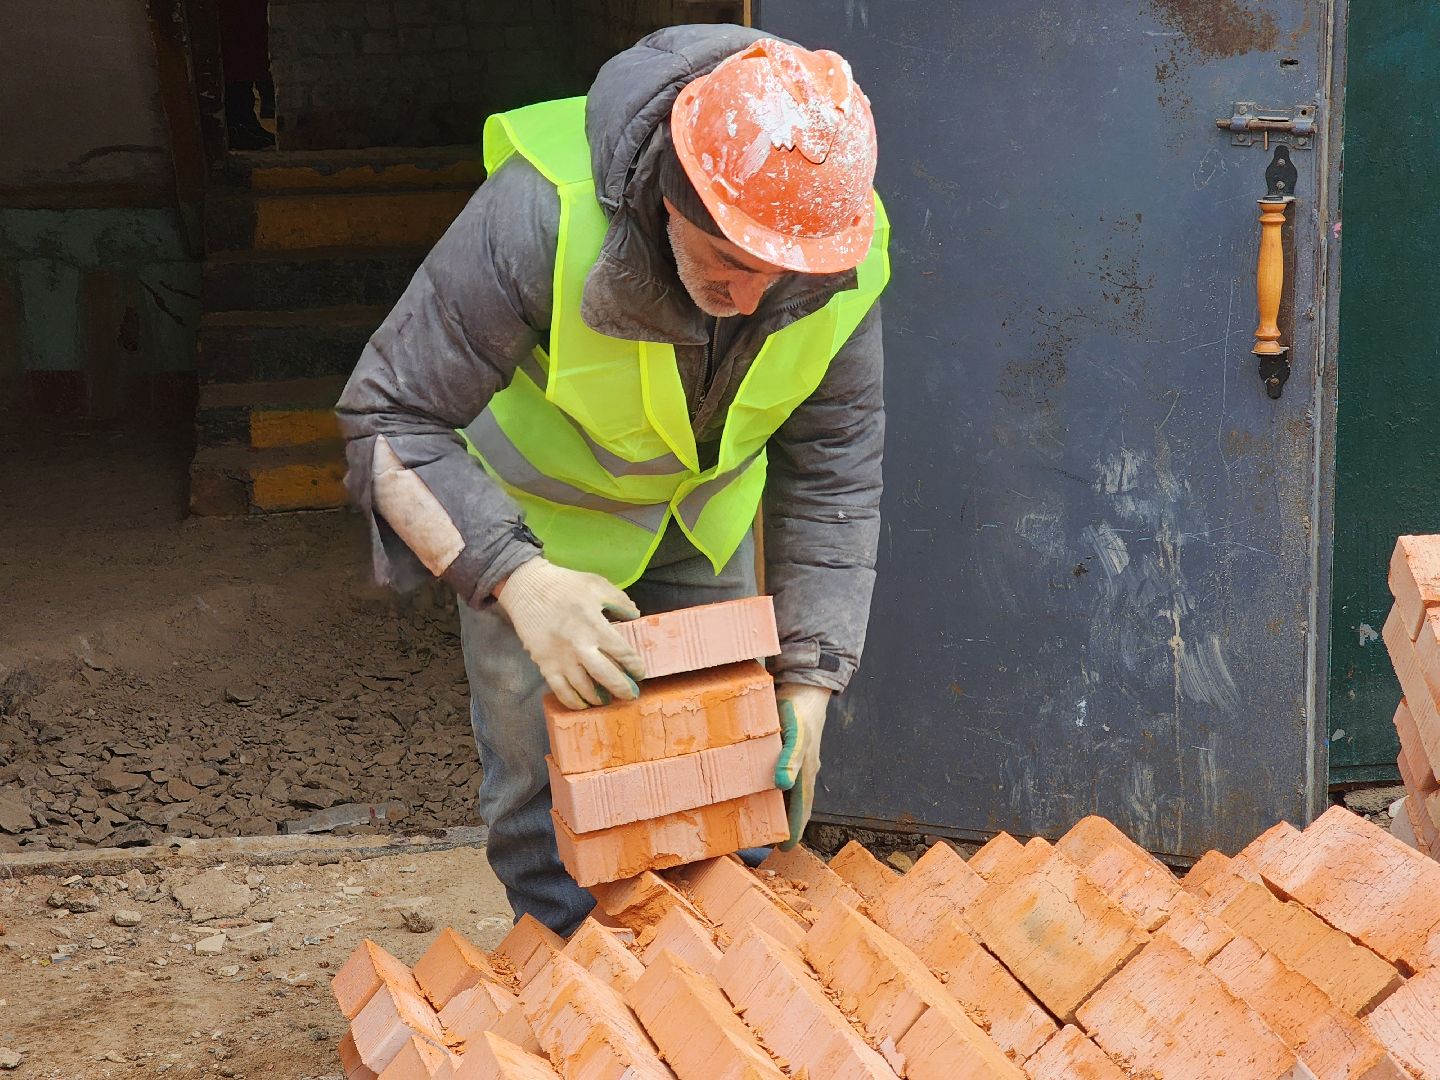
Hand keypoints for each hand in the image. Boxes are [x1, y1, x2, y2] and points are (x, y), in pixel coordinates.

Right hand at [495, 557, 645, 709]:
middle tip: (630, 695)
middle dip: (622, 689)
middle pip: (606, 676)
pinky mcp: (545, 664)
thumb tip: (635, 615)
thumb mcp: (597, 584)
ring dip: (599, 698)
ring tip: (607, 700)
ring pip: (584, 688)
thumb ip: (620, 600)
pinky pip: (561, 691)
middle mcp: (580, 646)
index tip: (639, 673)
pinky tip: (582, 704)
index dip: (635, 666)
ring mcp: (561, 658)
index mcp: (596, 626)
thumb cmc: (564, 585)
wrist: (526, 588)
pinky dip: (573, 702)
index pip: (623, 653)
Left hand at [773, 684, 830, 849]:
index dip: (794, 830)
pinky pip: (786, 776)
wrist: (807, 686)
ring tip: (766, 821)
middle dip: (787, 823)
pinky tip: (766, 789)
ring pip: (792, 791)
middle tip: (770, 840)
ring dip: (782, 807)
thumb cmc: (799, 709)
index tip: (785, 849)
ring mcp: (801, 761)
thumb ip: (790, 758)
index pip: (802, 810)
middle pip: (798, 804)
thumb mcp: (795, 733)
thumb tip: (783, 785)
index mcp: (806, 773)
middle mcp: (805, 771)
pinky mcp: (794, 751)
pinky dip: (778, 788)